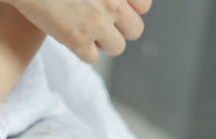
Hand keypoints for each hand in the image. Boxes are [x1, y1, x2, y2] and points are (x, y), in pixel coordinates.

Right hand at [10, 0, 150, 62]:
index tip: (119, 8)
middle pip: (135, 30)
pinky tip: (71, 36)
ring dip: (104, 43)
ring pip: (117, 47)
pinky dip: (83, 50)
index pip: (144, 6)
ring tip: (87, 30)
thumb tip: (116, 5)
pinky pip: (92, 57)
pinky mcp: (78, 40)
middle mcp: (112, 2)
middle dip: (121, 29)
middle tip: (103, 23)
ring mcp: (96, 22)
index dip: (132, 9)